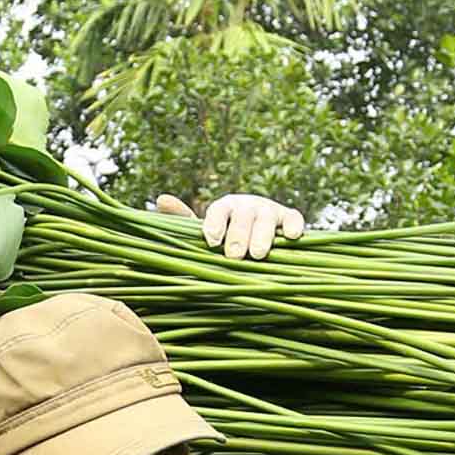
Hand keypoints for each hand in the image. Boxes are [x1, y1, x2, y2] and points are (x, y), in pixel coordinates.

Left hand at [155, 191, 306, 259]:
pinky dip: (294, 226)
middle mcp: (247, 205)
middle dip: (239, 235)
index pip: (219, 210)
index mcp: (225, 206)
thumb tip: (161, 200)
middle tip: (234, 255)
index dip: (215, 223)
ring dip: (262, 235)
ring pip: (267, 219)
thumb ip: (184, 218)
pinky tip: (292, 237)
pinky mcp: (289, 218)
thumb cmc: (228, 235)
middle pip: (243, 217)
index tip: (211, 240)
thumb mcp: (206, 230)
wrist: (259, 235)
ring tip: (257, 254)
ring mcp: (270, 211)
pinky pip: (294, 218)